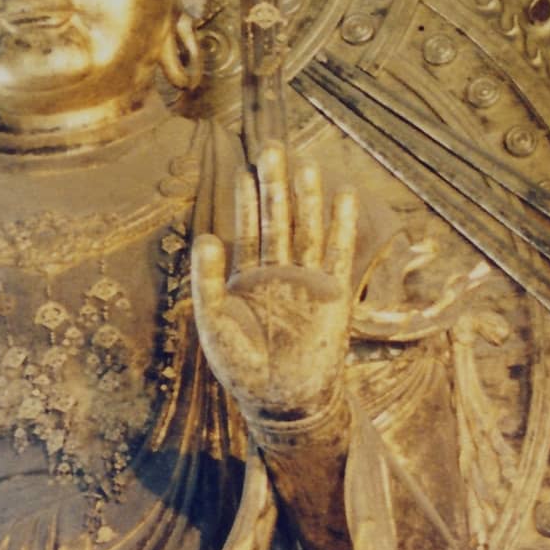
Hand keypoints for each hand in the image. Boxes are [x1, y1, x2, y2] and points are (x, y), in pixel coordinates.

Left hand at [191, 144, 357, 429]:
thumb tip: (205, 237)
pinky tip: (344, 196)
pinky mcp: (333, 293)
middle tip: (272, 148)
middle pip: (278, 219)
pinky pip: (338, 252)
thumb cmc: (242, 367)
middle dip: (275, 186)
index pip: (249, 228)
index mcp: (248, 276)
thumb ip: (208, 281)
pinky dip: (341, 225)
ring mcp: (307, 280)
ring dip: (307, 199)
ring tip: (306, 165)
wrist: (282, 401)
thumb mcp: (214, 322)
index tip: (245, 168)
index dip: (247, 199)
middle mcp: (279, 272)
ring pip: (307, 229)